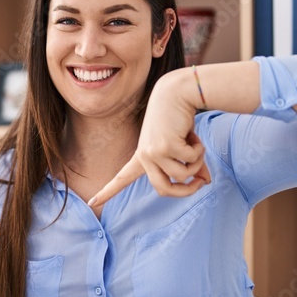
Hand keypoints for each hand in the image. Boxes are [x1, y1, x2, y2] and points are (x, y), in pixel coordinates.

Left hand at [88, 71, 210, 208]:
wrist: (175, 93)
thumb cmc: (178, 119)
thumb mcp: (182, 146)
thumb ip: (191, 165)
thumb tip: (205, 183)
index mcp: (142, 157)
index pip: (121, 178)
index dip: (107, 192)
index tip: (91, 202)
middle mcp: (144, 156)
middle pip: (164, 190)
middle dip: (186, 191)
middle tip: (201, 183)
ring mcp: (153, 152)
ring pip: (182, 175)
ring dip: (197, 163)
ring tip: (196, 146)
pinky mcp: (165, 146)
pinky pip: (190, 161)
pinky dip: (199, 151)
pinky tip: (193, 136)